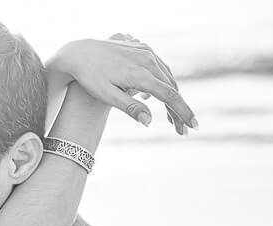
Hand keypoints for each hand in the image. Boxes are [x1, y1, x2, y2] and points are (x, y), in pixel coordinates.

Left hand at [48, 34, 195, 134]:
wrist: (79, 53)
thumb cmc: (89, 77)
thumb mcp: (106, 95)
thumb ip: (129, 107)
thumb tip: (149, 122)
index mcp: (140, 74)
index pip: (169, 95)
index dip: (183, 111)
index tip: (193, 126)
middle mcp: (148, 60)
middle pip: (172, 87)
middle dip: (178, 109)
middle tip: (182, 130)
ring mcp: (146, 52)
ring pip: (167, 77)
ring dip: (172, 97)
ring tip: (172, 118)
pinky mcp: (142, 48)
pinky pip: (159, 67)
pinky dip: (162, 82)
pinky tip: (155, 95)